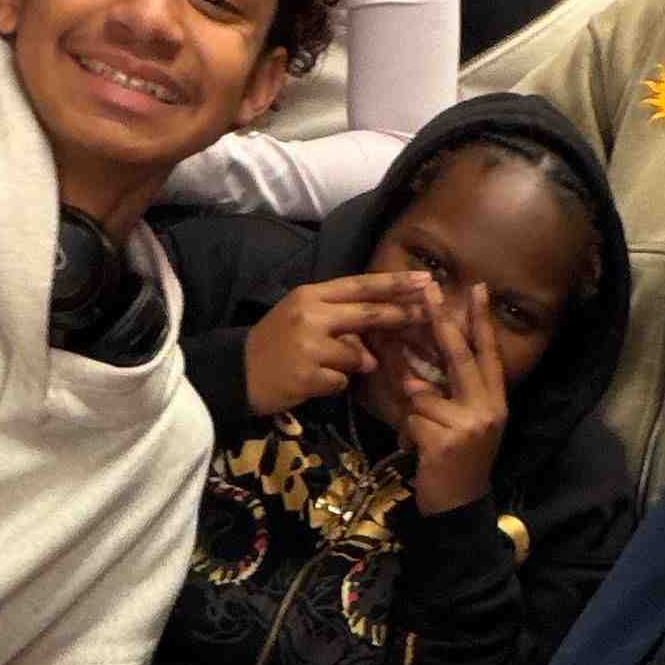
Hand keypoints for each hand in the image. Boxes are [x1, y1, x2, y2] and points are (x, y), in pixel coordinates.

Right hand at [240, 269, 425, 416]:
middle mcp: (311, 315)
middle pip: (368, 314)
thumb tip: (374, 343)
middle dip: (401, 315)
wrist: (236, 372)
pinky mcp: (308, 375)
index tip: (424, 279)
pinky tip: (313, 381)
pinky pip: (342, 381)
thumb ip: (339, 320)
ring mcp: (309, 346)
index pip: (360, 286)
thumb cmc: (275, 342)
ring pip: (357, 355)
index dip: (394, 283)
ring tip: (326, 366)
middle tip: (428, 314)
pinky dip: (335, 384)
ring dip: (354, 364)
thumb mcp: (303, 317)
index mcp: (311, 295)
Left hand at [400, 273, 511, 508]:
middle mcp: (487, 409)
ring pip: (424, 394)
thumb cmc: (457, 464)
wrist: (458, 509)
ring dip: (415, 412)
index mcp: (495, 402)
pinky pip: (413, 419)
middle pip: (460, 357)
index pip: (488, 354)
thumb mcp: (463, 425)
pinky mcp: (445, 441)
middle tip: (430, 291)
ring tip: (425, 436)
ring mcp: (468, 425)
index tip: (477, 289)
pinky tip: (420, 451)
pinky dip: (409, 433)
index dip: (481, 322)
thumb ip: (450, 396)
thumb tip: (419, 369)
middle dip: (442, 322)